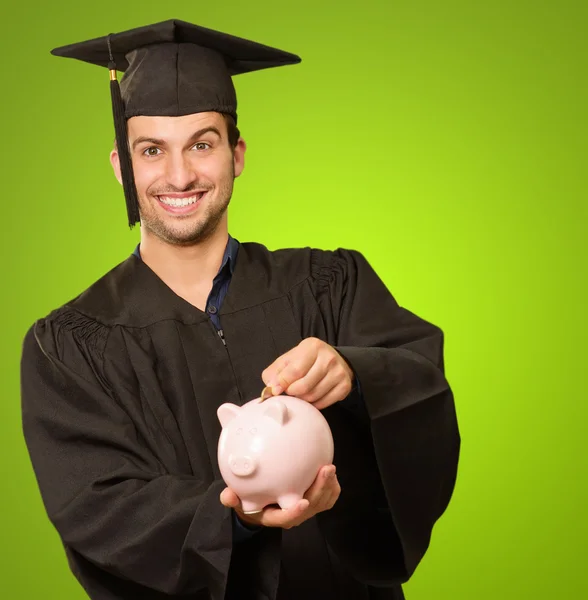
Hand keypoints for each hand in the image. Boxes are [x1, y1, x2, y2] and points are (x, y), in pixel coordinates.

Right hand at [219, 464, 340, 529]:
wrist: (262, 507)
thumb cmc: (251, 501)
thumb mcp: (238, 501)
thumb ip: (232, 499)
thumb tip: (227, 495)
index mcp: (276, 516)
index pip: (287, 518)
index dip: (295, 512)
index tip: (302, 502)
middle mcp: (293, 515)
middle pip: (311, 506)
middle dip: (321, 489)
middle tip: (326, 469)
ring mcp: (305, 510)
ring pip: (323, 502)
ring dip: (329, 486)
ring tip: (330, 468)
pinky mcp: (314, 502)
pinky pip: (328, 498)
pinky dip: (332, 487)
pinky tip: (330, 472)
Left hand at [262, 338, 353, 408]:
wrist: (335, 360)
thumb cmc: (307, 360)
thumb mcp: (289, 359)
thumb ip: (275, 371)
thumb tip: (271, 388)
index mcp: (312, 347)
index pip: (295, 370)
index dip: (282, 383)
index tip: (276, 390)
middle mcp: (328, 358)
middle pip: (304, 386)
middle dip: (292, 392)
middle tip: (290, 390)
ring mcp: (338, 372)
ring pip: (313, 396)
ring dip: (302, 399)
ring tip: (300, 393)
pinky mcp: (344, 386)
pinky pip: (323, 403)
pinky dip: (313, 404)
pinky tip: (311, 396)